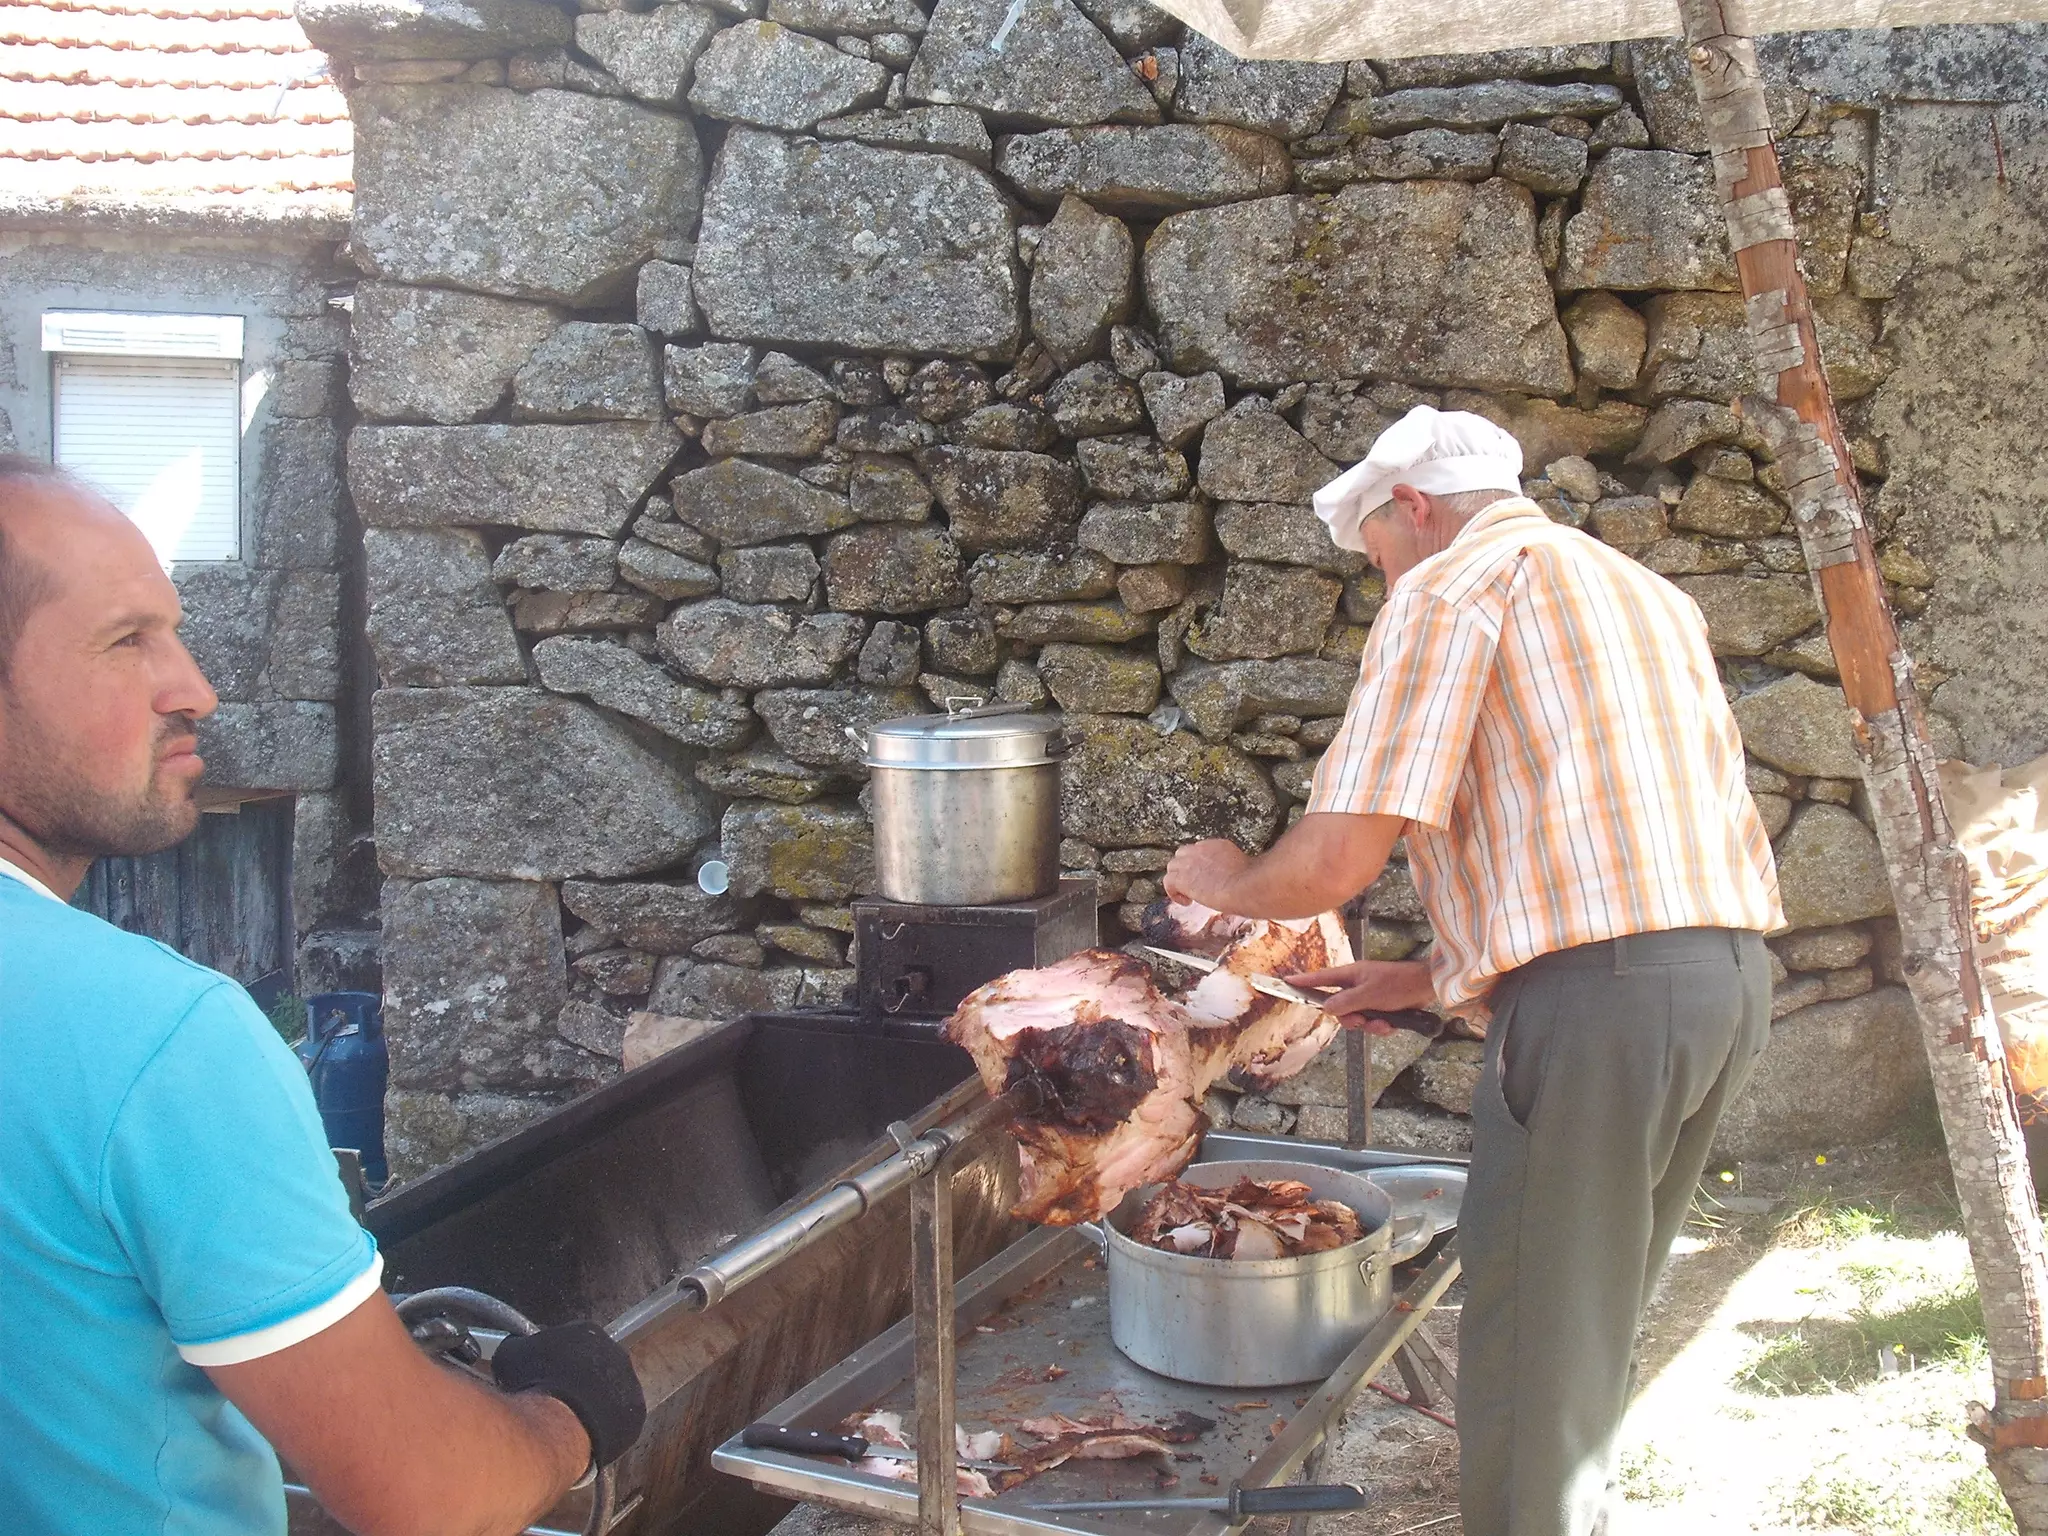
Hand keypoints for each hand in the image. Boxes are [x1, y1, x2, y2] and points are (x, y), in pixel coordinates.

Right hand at [493, 1321, 645, 1468]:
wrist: (559, 1421)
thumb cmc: (534, 1384)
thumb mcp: (511, 1355)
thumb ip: (518, 1345)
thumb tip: (517, 1346)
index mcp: (588, 1331)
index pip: (574, 1342)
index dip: (556, 1361)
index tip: (544, 1376)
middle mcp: (616, 1352)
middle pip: (595, 1366)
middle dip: (578, 1380)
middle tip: (557, 1400)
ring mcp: (630, 1384)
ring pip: (609, 1394)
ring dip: (593, 1404)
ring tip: (569, 1422)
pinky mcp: (636, 1416)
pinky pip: (618, 1420)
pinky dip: (603, 1427)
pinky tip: (584, 1436)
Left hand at [1163, 839, 1250, 908]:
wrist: (1246, 886)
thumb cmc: (1253, 884)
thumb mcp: (1247, 871)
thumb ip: (1240, 872)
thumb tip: (1244, 883)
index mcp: (1217, 845)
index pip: (1200, 850)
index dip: (1200, 865)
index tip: (1207, 877)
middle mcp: (1201, 849)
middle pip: (1182, 854)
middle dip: (1185, 869)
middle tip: (1194, 885)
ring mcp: (1189, 862)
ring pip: (1173, 866)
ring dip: (1178, 880)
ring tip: (1189, 894)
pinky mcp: (1182, 878)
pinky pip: (1168, 882)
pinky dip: (1174, 893)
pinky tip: (1186, 902)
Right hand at [1286, 959, 1434, 1033]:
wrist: (1428, 989)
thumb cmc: (1398, 984)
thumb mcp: (1369, 995)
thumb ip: (1345, 1003)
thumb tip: (1325, 1008)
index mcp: (1351, 975)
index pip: (1321, 978)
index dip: (1303, 981)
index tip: (1287, 981)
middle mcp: (1357, 986)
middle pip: (1339, 1007)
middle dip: (1351, 1019)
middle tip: (1362, 1020)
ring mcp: (1370, 997)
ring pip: (1357, 1018)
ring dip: (1369, 1025)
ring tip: (1383, 1022)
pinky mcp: (1382, 1007)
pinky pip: (1372, 1022)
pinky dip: (1380, 1026)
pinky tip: (1391, 1023)